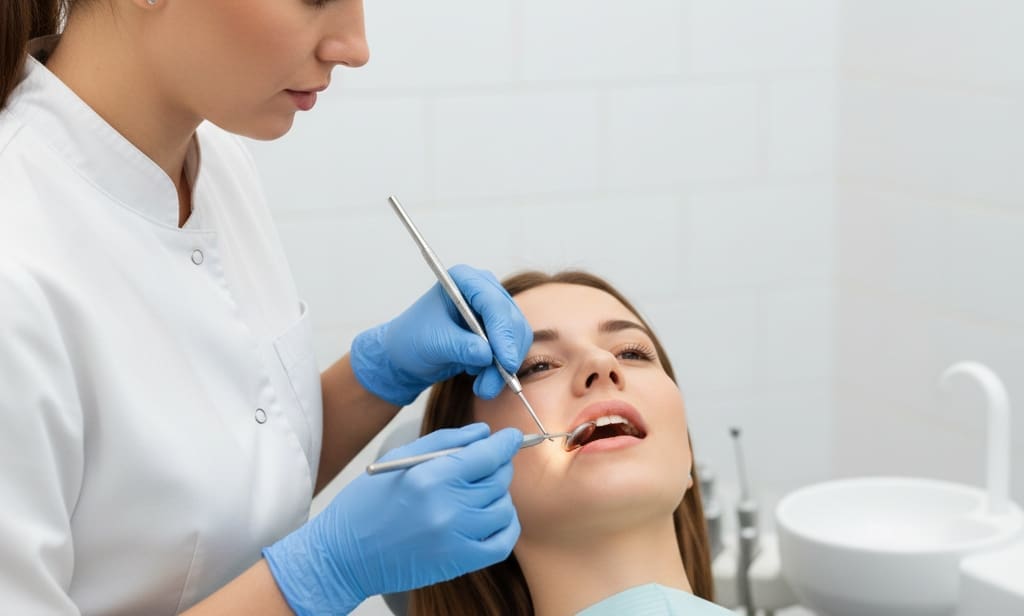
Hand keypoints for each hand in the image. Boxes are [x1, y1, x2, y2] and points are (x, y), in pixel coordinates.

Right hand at [262, 424, 521, 614]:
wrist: (344, 557)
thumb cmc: (367, 504)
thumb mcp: (398, 459)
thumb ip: (445, 441)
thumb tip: (483, 433)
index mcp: (428, 476)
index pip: (487, 454)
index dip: (506, 443)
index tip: (513, 437)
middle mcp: (446, 507)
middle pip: (498, 479)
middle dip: (498, 466)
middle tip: (486, 464)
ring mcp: (455, 538)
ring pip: (503, 507)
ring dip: (497, 496)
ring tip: (476, 493)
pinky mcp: (459, 562)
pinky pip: (503, 541)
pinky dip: (505, 525)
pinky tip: (490, 517)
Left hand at [350, 264, 531, 405]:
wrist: (406, 356)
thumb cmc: (411, 340)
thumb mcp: (434, 344)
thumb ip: (462, 347)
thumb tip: (487, 355)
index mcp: (463, 279)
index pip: (492, 302)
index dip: (502, 332)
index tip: (504, 361)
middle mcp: (483, 289)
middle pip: (511, 320)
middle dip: (506, 355)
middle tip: (492, 384)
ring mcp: (492, 310)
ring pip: (517, 338)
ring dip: (504, 368)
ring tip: (483, 388)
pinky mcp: (497, 330)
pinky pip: (512, 349)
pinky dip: (502, 370)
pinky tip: (482, 380)